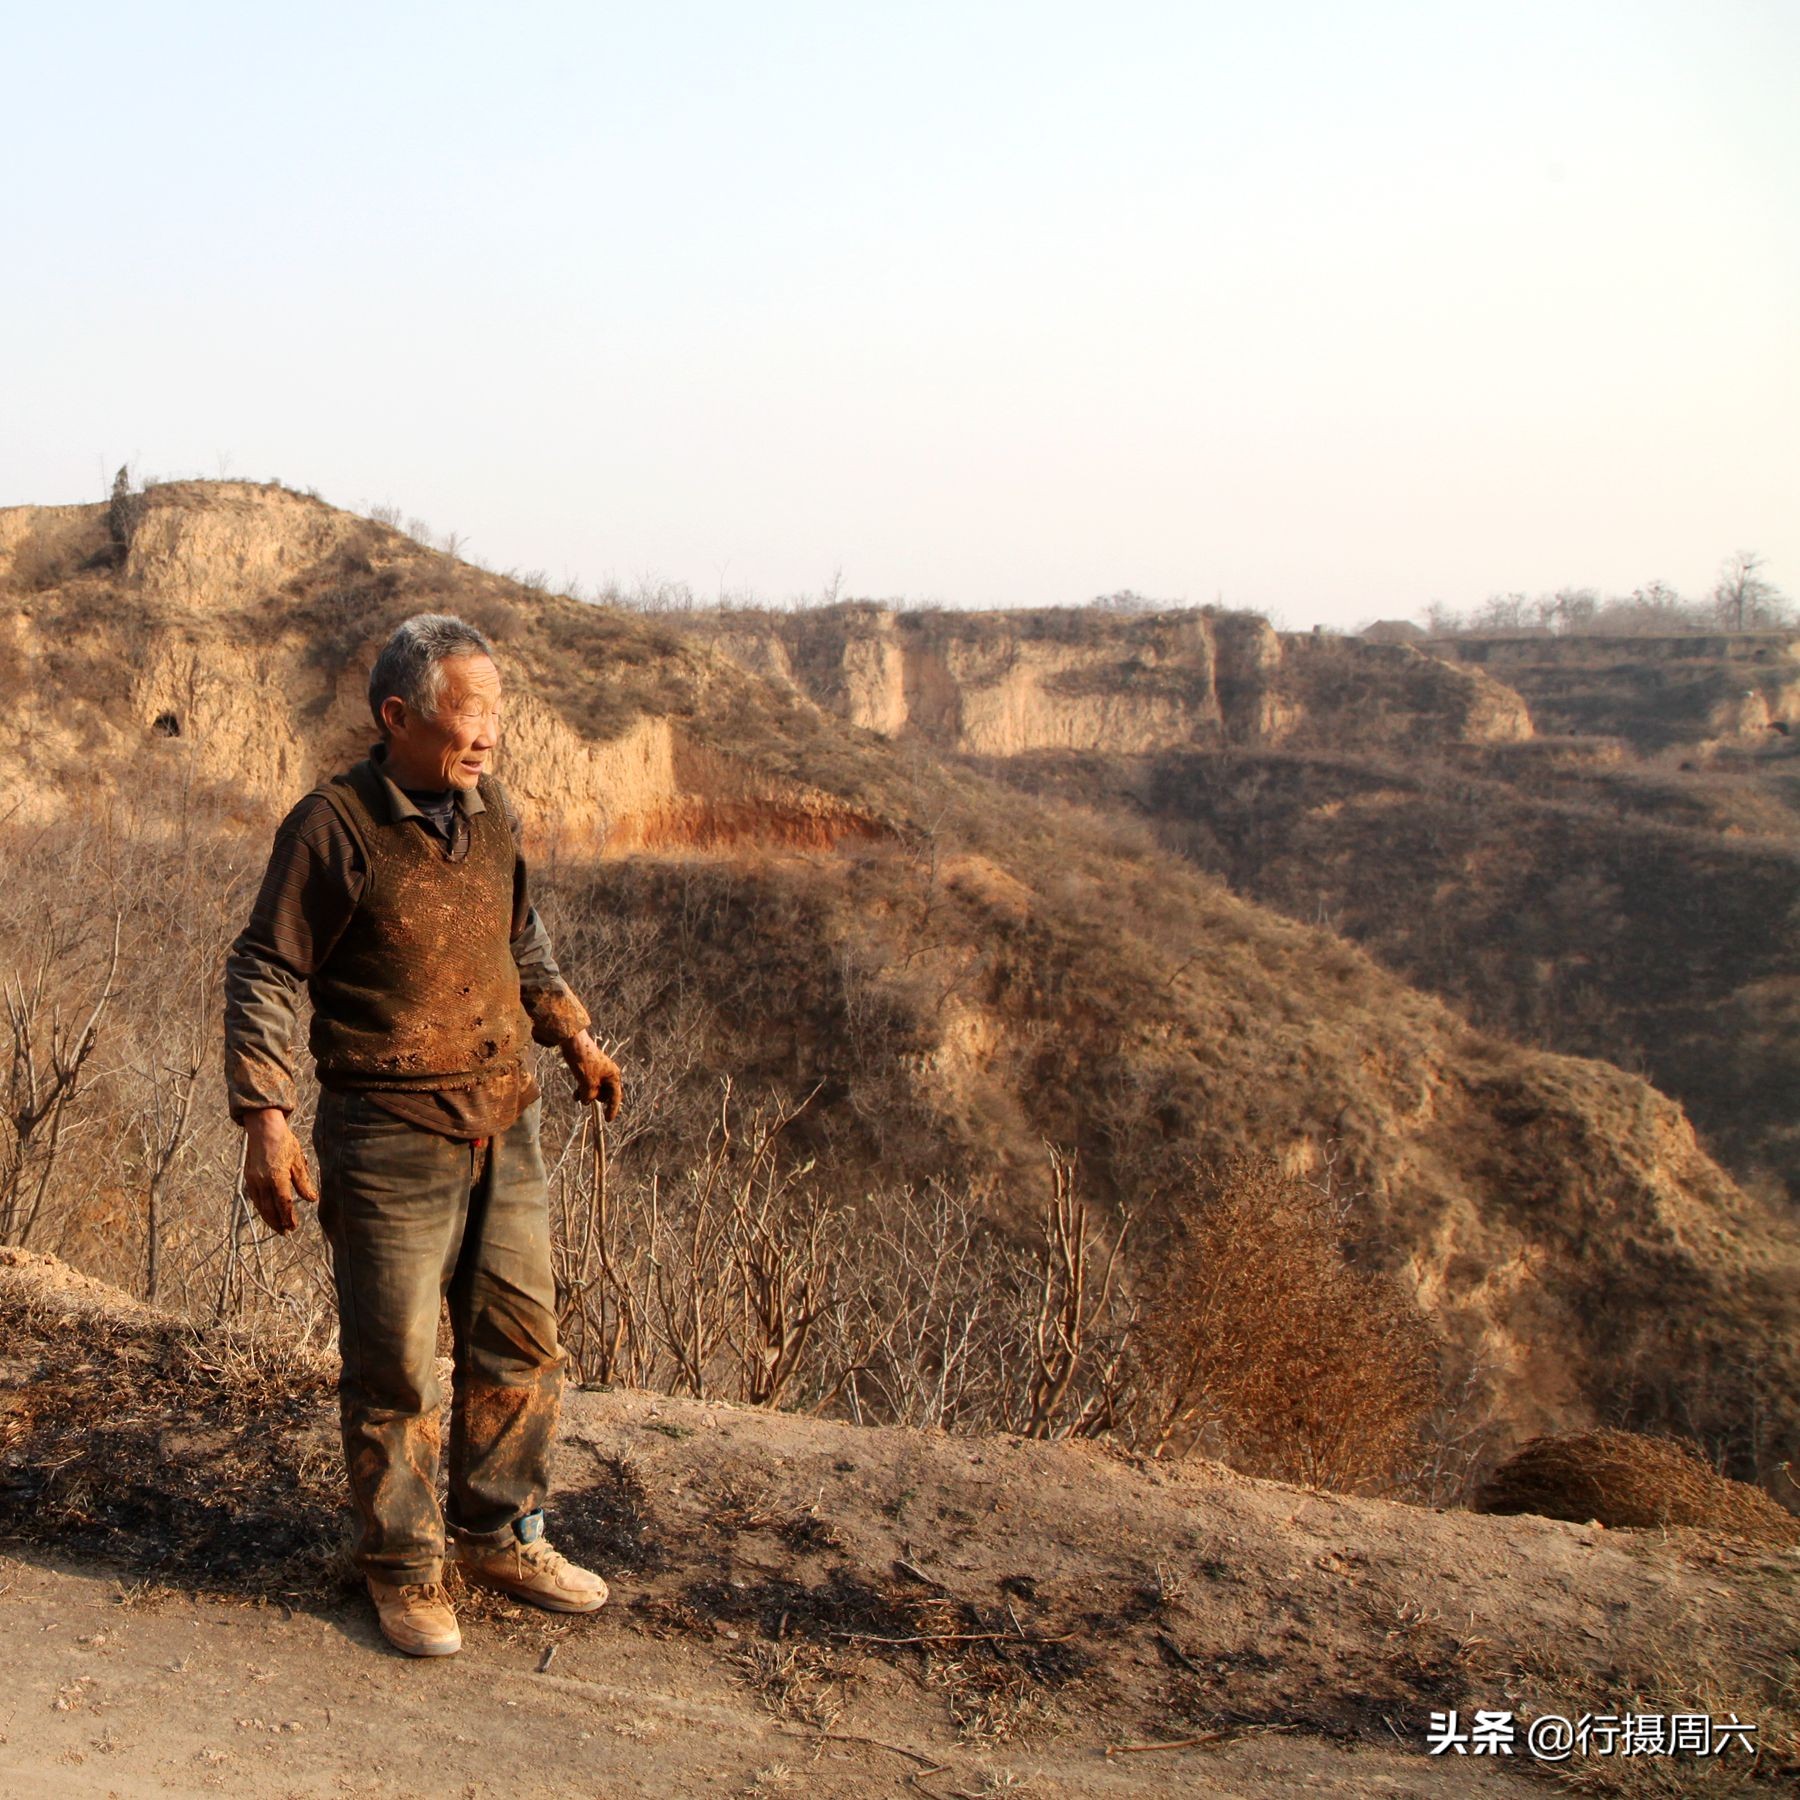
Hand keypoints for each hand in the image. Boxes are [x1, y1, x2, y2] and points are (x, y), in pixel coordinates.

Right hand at [242, 1109, 319, 1234]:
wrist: (263, 1128)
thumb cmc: (284, 1142)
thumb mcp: (298, 1161)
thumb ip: (303, 1182)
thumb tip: (311, 1199)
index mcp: (277, 1177)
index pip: (283, 1203)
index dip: (288, 1217)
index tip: (293, 1227)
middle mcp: (263, 1181)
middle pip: (269, 1208)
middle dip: (277, 1222)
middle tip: (285, 1232)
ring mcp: (253, 1180)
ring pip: (260, 1205)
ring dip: (268, 1218)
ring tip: (277, 1226)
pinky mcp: (249, 1177)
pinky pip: (255, 1197)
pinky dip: (261, 1207)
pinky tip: (267, 1211)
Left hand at [561, 1030, 622, 1119]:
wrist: (573, 1043)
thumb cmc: (583, 1061)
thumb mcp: (587, 1083)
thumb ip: (589, 1096)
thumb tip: (586, 1102)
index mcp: (613, 1076)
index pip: (615, 1097)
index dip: (612, 1109)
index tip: (608, 1120)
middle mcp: (608, 1074)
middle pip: (604, 1094)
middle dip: (595, 1098)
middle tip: (585, 1095)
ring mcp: (598, 1073)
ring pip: (595, 1090)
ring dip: (586, 1094)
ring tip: (576, 1094)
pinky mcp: (589, 1071)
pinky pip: (588, 1085)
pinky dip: (582, 1090)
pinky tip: (575, 1092)